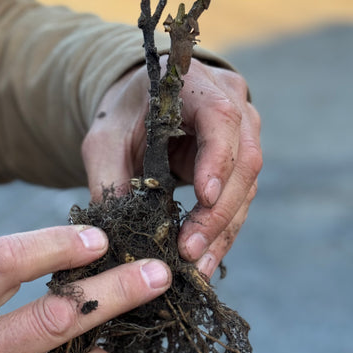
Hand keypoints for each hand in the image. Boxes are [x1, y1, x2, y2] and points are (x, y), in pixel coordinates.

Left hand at [82, 58, 261, 277]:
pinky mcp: (241, 166)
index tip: (204, 196)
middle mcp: (233, 105)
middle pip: (244, 161)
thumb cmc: (124, 115)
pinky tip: (204, 262)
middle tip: (190, 251)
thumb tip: (113, 229)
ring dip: (222, 231)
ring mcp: (244, 136)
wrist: (142, 107)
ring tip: (197, 268)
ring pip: (247, 187)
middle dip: (218, 212)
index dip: (217, 158)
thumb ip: (108, 175)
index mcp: (197, 84)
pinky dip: (222, 234)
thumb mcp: (104, 138)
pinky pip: (240, 203)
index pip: (221, 117)